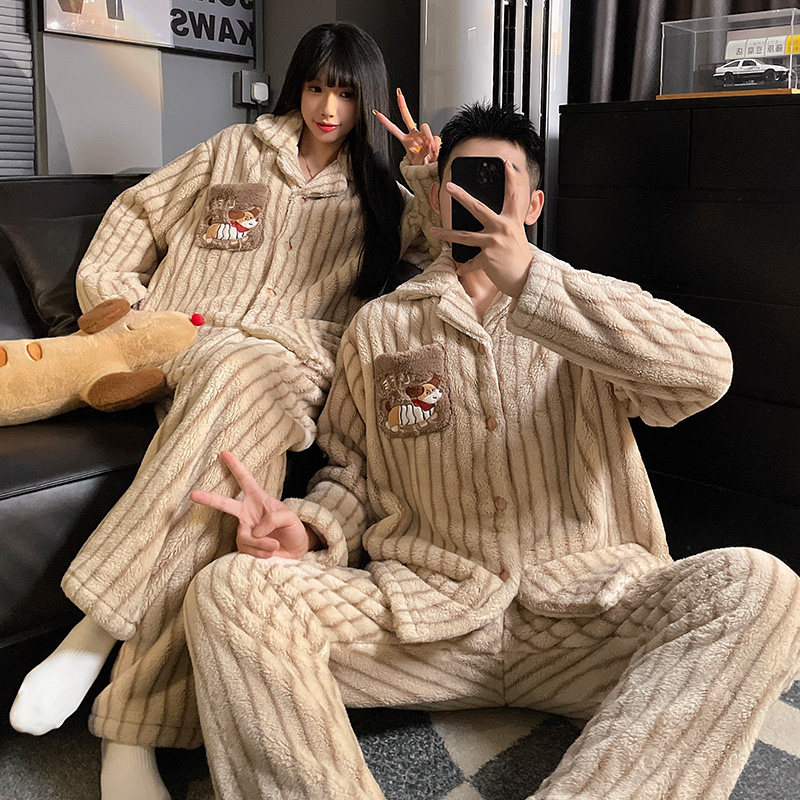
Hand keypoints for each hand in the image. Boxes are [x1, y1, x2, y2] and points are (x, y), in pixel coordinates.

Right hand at [190, 451, 319, 558]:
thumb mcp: (290, 517)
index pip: (245, 480)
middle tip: (193, 495)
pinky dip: (261, 552)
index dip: (236, 466)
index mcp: (258, 498)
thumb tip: (255, 531)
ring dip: (262, 544)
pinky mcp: (245, 545)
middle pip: (225, 504)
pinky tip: (271, 551)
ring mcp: (244, 529)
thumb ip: (273, 519)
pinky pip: (248, 550)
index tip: (225, 453)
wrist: (296, 548)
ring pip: (245, 537)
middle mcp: (247, 512)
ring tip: (275, 544)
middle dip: (209, 498)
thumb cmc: (293, 528)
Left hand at [373, 88, 439, 165]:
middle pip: (407, 117)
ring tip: (431, 153)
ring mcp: (423, 135)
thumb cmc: (421, 167)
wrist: (431, 169)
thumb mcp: (418, 162)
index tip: (376, 113)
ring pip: (426, 129)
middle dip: (402, 105)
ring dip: (429, 140)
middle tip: (398, 94)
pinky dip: (436, 145)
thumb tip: (428, 143)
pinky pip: (436, 138)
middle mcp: (414, 135)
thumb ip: (422, 152)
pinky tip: (435, 151)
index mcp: (406, 141)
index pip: (394, 129)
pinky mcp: (433, 137)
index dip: (385, 121)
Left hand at [429, 160, 533, 298]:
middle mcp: (502, 228)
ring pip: (464, 235)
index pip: (512, 196)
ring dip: (446, 233)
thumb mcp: (516, 236)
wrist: (526, 279)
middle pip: (478, 208)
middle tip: (449, 186)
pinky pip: (470, 262)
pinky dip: (465, 267)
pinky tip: (459, 269)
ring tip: (433, 230)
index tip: (507, 165)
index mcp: (511, 221)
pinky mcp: (487, 257)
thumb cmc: (519, 258)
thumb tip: (488, 221)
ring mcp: (494, 242)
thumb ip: (504, 225)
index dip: (510, 179)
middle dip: (461, 196)